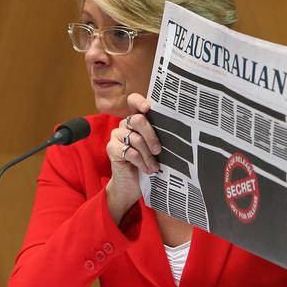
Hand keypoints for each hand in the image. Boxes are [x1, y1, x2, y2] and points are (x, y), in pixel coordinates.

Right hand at [105, 93, 161, 223]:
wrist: (130, 185)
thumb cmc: (146, 164)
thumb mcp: (154, 149)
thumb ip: (158, 136)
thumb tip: (175, 131)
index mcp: (136, 121)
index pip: (134, 101)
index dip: (139, 102)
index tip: (148, 108)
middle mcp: (125, 125)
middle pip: (137, 120)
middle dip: (151, 136)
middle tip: (158, 150)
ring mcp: (116, 135)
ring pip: (136, 138)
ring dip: (148, 155)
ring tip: (155, 167)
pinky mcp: (111, 148)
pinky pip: (129, 151)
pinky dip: (141, 162)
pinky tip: (147, 169)